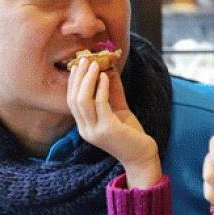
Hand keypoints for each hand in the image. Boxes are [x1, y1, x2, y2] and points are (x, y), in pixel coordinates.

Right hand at [67, 60, 161, 187]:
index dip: (73, 82)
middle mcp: (85, 130)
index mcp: (84, 126)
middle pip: (73, 99)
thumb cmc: (130, 133)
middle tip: (85, 59)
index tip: (78, 64)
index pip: (71, 101)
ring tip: (95, 64)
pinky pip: (100, 104)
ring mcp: (94, 131)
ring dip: (88, 79)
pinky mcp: (107, 129)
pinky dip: (101, 87)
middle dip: (78, 77)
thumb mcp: (118, 109)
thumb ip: (112, 92)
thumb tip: (108, 69)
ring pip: (83, 100)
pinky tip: (106, 76)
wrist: (142, 155)